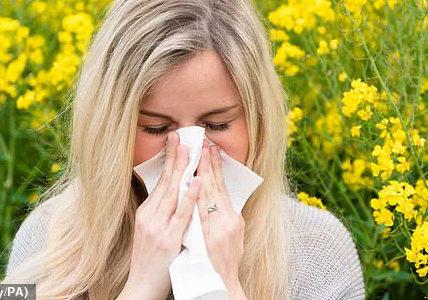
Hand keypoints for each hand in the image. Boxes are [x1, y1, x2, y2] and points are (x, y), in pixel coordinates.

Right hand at [119, 132, 201, 299]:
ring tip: (190, 150)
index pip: (160, 181)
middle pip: (165, 181)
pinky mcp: (168, 239)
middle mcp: (150, 216)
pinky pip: (181, 214)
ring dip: (182, 170)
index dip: (169, 160)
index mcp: (147, 212)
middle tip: (180, 136)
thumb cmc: (151, 260)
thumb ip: (161, 211)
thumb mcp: (151, 230)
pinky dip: (189, 197)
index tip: (175, 141)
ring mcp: (159, 227)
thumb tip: (176, 189)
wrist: (141, 288)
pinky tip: (196, 182)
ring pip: (173, 193)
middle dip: (174, 157)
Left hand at [196, 138, 245, 294]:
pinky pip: (200, 215)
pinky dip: (197, 198)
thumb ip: (225, 219)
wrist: (217, 288)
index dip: (216, 167)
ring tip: (197, 153)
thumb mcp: (231, 239)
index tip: (211, 149)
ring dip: (202, 173)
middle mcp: (227, 223)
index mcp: (233, 221)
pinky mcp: (208, 240)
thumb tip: (219, 199)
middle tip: (204, 143)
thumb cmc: (223, 265)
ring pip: (208, 197)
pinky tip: (195, 183)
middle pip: (215, 187)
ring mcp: (217, 231)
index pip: (222, 188)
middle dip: (208, 164)